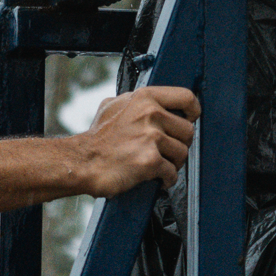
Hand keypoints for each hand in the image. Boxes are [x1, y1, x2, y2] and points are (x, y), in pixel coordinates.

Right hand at [69, 86, 200, 194]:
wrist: (82, 162)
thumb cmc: (96, 138)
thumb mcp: (111, 105)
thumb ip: (134, 101)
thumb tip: (149, 102)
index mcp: (144, 98)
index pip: (185, 97)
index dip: (193, 110)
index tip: (190, 118)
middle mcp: (150, 114)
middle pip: (187, 130)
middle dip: (179, 144)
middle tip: (168, 150)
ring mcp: (151, 137)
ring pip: (182, 153)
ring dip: (173, 163)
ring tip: (160, 164)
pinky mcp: (150, 161)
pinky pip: (172, 172)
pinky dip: (167, 179)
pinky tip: (157, 178)